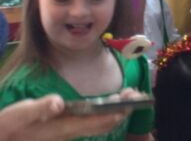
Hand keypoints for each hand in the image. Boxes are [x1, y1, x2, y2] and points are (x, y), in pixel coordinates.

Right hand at [0, 95, 126, 140]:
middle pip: (104, 124)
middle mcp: (71, 132)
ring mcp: (69, 131)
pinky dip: (104, 110)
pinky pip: (92, 121)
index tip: (131, 102)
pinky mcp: (66, 128)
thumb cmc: (10, 126)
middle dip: (122, 110)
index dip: (115, 113)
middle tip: (137, 94)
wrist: (5, 138)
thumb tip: (57, 102)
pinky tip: (109, 101)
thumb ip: (39, 108)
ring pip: (99, 123)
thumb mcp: (19, 115)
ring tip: (129, 94)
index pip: (97, 122)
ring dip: (116, 110)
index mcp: (64, 128)